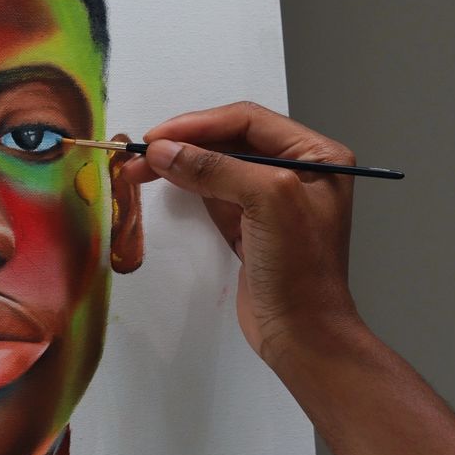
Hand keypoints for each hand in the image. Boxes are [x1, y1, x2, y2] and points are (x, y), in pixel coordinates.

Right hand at [121, 102, 359, 365]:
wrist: (302, 334)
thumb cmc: (299, 267)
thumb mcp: (266, 202)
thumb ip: (215, 169)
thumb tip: (161, 150)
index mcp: (316, 154)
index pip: (249, 120)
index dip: (200, 124)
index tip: (157, 136)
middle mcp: (297, 169)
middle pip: (229, 140)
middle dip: (185, 143)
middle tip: (139, 153)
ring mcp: (271, 199)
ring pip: (216, 166)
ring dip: (179, 163)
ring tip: (138, 168)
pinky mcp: (249, 225)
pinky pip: (212, 193)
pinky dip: (186, 185)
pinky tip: (162, 182)